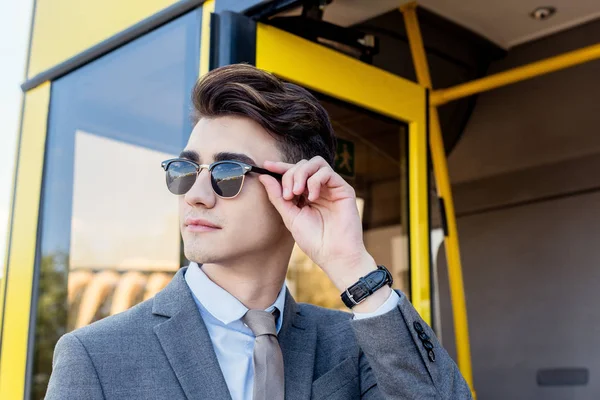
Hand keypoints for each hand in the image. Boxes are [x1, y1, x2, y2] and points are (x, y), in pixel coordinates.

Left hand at [259, 156, 376, 291]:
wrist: (333, 255)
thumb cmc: (313, 240)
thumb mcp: (290, 216)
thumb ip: (277, 196)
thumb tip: (263, 177)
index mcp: (306, 195)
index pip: (293, 173)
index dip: (280, 167)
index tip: (266, 166)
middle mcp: (320, 189)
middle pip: (303, 165)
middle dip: (290, 175)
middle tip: (288, 195)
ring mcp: (332, 188)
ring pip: (316, 163)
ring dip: (301, 174)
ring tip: (297, 193)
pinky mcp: (344, 189)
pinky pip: (327, 172)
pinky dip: (315, 181)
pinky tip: (312, 197)